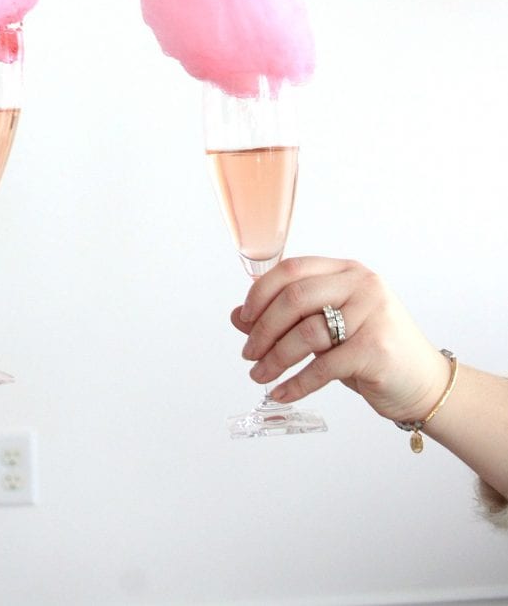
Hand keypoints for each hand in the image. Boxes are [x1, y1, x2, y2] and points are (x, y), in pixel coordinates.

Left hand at [231, 256, 450, 421]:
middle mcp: (362, 285)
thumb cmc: (372, 350)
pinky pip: (324, 367)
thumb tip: (238, 317)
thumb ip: (288, 317)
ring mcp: (372, 315)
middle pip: (295, 298)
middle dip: (263, 328)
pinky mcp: (376, 349)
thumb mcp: (329, 327)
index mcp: (347, 271)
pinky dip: (296, 384)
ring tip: (260, 375)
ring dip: (275, 358)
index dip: (261, 293)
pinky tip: (281, 394)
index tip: (245, 318)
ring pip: (306, 333)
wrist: (425, 384)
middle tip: (248, 352)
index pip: (292, 269)